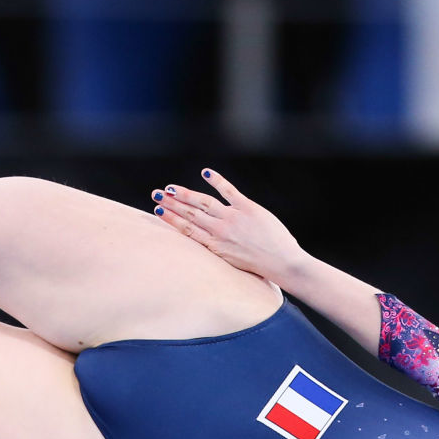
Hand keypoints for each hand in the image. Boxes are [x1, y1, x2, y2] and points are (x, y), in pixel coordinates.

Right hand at [152, 170, 302, 281]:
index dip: (171, 218)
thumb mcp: (233, 261)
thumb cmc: (260, 265)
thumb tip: (210, 239)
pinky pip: (228, 191)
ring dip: (184, 194)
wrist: (282, 263)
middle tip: (156, 194)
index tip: (158, 210)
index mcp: (214, 246)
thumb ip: (220, 247)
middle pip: (190, 214)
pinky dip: (217, 181)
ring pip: (203, 202)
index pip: (187, 229)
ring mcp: (233, 219)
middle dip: (171, 203)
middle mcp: (219, 231)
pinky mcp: (248, 208)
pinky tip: (206, 173)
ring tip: (170, 187)